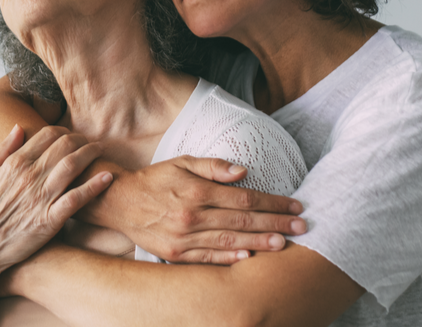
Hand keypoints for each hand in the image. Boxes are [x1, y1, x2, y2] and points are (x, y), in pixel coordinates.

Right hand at [0, 125, 112, 283]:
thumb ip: (0, 150)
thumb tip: (18, 128)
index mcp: (14, 164)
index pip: (47, 135)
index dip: (64, 131)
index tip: (71, 134)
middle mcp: (29, 177)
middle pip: (64, 146)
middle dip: (81, 139)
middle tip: (89, 141)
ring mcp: (40, 198)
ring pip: (73, 166)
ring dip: (91, 154)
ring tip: (100, 151)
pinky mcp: (50, 220)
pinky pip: (77, 199)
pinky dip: (94, 186)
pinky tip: (107, 177)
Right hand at [120, 155, 306, 263]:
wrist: (120, 203)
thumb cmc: (155, 179)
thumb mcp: (182, 162)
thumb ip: (213, 166)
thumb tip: (243, 171)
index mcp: (196, 190)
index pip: (244, 198)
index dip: (272, 203)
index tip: (294, 205)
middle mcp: (192, 215)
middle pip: (242, 221)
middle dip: (275, 224)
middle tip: (301, 227)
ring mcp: (183, 237)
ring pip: (229, 242)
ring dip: (259, 243)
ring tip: (283, 244)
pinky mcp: (175, 254)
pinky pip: (208, 258)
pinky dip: (229, 259)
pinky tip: (249, 257)